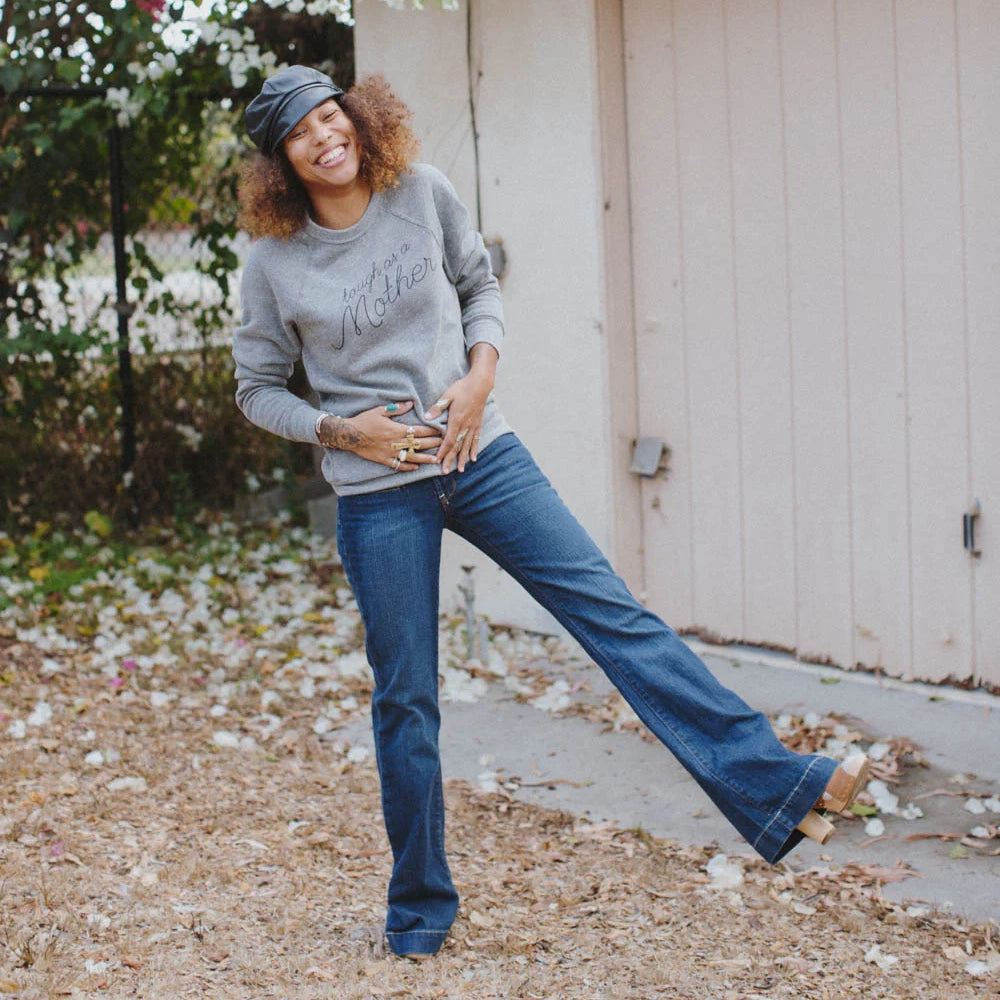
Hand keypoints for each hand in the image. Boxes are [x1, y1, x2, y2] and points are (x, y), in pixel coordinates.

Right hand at [319, 401, 441, 472]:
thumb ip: (396, 408)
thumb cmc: (364, 420)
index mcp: (396, 429)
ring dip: (424, 459)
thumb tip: (410, 403)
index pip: (418, 431)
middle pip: (418, 444)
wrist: (348, 434)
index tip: (441, 431)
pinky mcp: (383, 459)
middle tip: (444, 445)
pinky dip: (407, 467)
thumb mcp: (380, 410)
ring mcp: (389, 452)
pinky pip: (397, 465)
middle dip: (432, 444)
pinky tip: (415, 468)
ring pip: (411, 457)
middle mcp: (395, 442)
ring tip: (435, 460)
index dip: (430, 431)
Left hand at [425, 360, 493, 473]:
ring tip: (461, 470)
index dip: (443, 451)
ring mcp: (473, 426)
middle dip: (451, 459)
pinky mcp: (478, 424)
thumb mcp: (447, 395)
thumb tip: (426, 417)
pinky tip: (473, 458)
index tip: (438, 461)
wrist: (480, 384)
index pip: (449, 440)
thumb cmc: (463, 388)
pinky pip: (476, 440)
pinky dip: (474, 450)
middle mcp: (465, 426)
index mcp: (457, 420)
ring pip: (467, 446)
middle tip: (446, 471)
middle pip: (457, 446)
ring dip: (463, 458)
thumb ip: (437, 408)